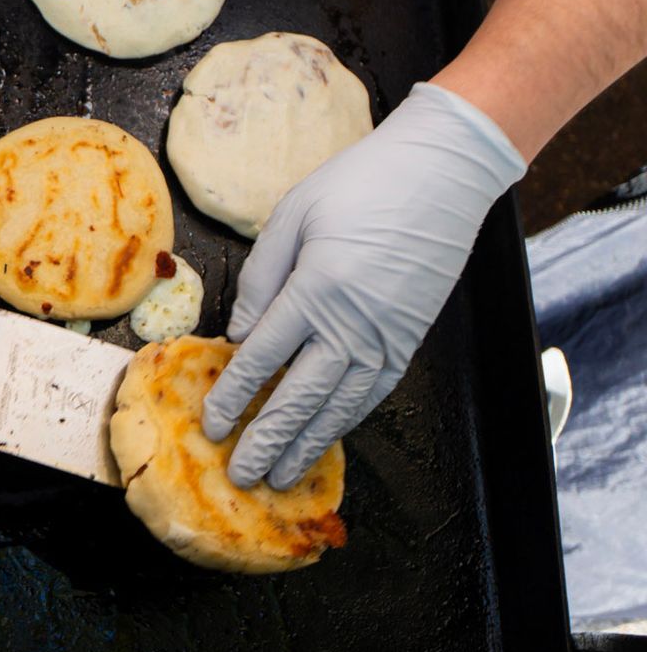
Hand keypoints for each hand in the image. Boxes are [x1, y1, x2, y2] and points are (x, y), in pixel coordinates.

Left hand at [202, 82, 526, 488]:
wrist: (441, 176)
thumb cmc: (359, 185)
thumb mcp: (292, 217)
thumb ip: (261, 279)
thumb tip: (240, 333)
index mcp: (316, 291)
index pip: (263, 359)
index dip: (233, 396)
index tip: (211, 424)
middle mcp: (353, 326)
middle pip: (300, 397)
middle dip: (267, 440)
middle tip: (240, 475)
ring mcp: (387, 338)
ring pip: (341, 407)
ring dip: (308, 445)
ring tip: (281, 476)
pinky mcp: (410, 340)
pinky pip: (373, 393)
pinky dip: (347, 422)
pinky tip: (328, 437)